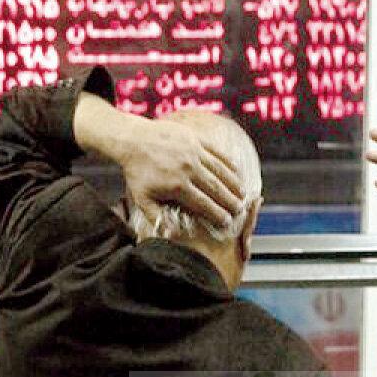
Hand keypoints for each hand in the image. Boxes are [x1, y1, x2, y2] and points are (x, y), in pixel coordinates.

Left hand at [74, 92, 243, 227]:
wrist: (133, 140)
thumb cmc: (137, 172)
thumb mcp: (142, 198)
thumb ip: (158, 218)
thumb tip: (171, 236)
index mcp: (177, 186)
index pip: (203, 204)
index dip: (217, 214)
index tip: (227, 222)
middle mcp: (188, 169)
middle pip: (216, 189)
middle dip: (230, 201)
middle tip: (240, 210)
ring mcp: (194, 153)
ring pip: (220, 171)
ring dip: (233, 184)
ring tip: (243, 194)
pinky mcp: (196, 140)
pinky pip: (217, 153)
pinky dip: (228, 163)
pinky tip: (237, 172)